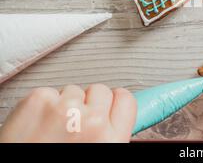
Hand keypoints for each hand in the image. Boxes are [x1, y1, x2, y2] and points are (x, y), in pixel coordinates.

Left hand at [0, 84, 135, 142]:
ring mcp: (64, 108)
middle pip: (100, 90)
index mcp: (111, 139)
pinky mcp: (38, 100)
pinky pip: (48, 91)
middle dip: (88, 103)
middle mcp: (92, 122)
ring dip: (64, 104)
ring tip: (50, 129)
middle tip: (73, 124)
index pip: (125, 99)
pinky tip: (36, 124)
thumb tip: (115, 114)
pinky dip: (42, 105)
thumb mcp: (100, 154)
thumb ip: (111, 134)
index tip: (106, 107)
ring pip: (73, 89)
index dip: (114, 103)